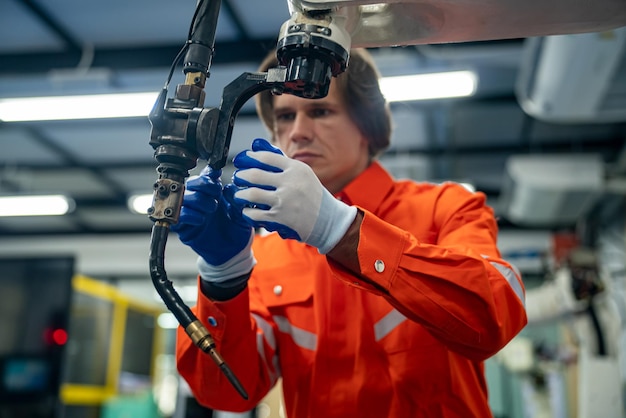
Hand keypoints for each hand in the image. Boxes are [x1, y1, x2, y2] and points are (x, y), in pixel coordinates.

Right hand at [172, 167, 253, 282]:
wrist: (234, 251)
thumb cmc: (237, 229)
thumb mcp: (240, 210)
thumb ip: (234, 195)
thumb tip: (227, 181)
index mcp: (212, 192)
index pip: (205, 175)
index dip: (210, 175)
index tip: (217, 179)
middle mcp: (199, 199)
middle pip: (191, 182)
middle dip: (204, 186)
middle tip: (216, 196)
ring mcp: (190, 212)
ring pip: (183, 197)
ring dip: (198, 201)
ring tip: (211, 210)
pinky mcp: (183, 227)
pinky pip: (178, 215)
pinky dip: (190, 215)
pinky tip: (202, 220)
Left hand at [231, 138, 356, 253]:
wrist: (328, 221)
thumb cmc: (312, 195)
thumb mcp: (303, 173)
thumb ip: (282, 162)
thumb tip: (258, 147)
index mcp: (296, 169)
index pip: (266, 157)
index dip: (249, 157)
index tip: (241, 160)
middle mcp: (290, 183)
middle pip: (255, 175)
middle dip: (241, 176)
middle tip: (238, 178)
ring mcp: (284, 201)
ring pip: (252, 195)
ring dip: (240, 195)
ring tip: (239, 196)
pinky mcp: (280, 218)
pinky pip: (255, 214)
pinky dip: (247, 213)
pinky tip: (247, 211)